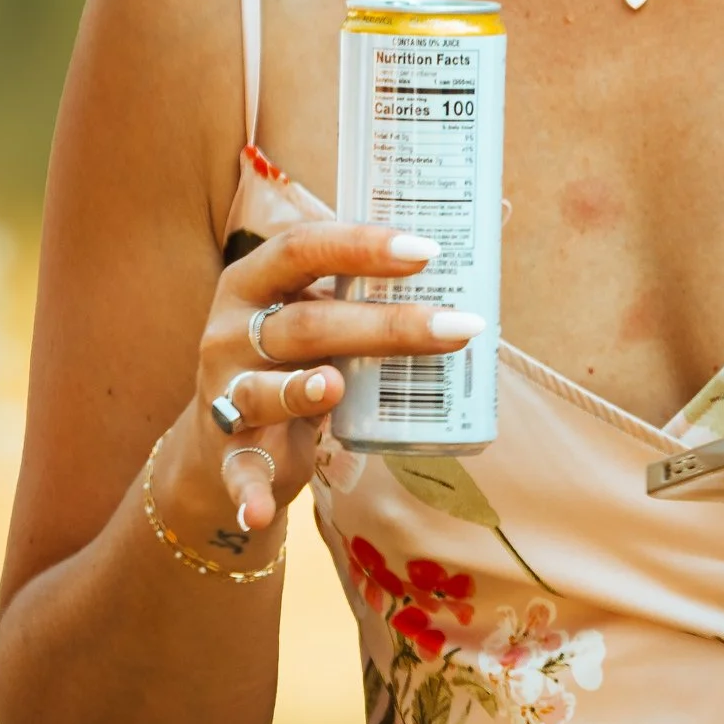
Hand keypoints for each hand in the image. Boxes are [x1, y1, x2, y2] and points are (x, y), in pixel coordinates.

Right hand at [155, 222, 468, 549]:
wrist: (229, 436)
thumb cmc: (300, 356)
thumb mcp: (328, 313)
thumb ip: (385, 282)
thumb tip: (497, 213)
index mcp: (257, 281)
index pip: (302, 247)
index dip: (361, 245)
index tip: (427, 250)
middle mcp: (233, 330)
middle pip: (308, 322)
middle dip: (385, 326)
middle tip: (458, 327)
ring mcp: (226, 391)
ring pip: (266, 389)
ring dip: (300, 390)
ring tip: (336, 386)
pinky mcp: (227, 449)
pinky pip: (238, 470)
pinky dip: (249, 491)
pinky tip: (264, 510)